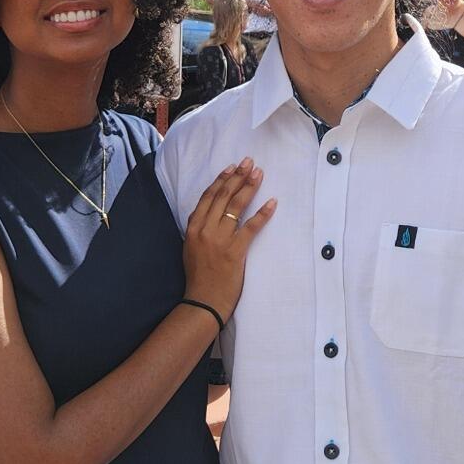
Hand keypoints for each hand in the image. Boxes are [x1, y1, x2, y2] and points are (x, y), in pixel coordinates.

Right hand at [182, 160, 274, 324]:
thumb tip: (211, 213)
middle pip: (223, 196)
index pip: (208, 197)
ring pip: (236, 206)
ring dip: (249, 187)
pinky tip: (272, 202)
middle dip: (237, 176)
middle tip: (249, 163)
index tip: (232, 167)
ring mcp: (220, 239)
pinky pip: (251, 227)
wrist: (202, 300)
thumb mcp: (191, 247)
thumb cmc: (198, 276)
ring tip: (259, 174)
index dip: (221, 180)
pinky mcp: (235, 251)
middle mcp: (205, 229)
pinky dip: (263, 213)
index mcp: (193, 227)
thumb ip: (199, 229)